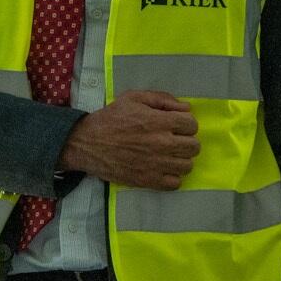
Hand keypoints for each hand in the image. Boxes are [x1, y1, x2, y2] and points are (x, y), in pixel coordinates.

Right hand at [59, 91, 198, 189]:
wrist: (87, 143)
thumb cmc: (111, 118)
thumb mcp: (134, 98)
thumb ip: (162, 99)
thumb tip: (186, 108)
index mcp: (159, 121)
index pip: (192, 125)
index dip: (186, 123)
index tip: (176, 125)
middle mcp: (161, 143)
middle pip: (194, 146)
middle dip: (186, 141)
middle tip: (173, 140)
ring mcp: (156, 164)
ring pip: (187, 165)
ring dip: (180, 159)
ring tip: (168, 155)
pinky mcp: (148, 180)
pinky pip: (175, 183)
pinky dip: (172, 176)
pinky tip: (162, 168)